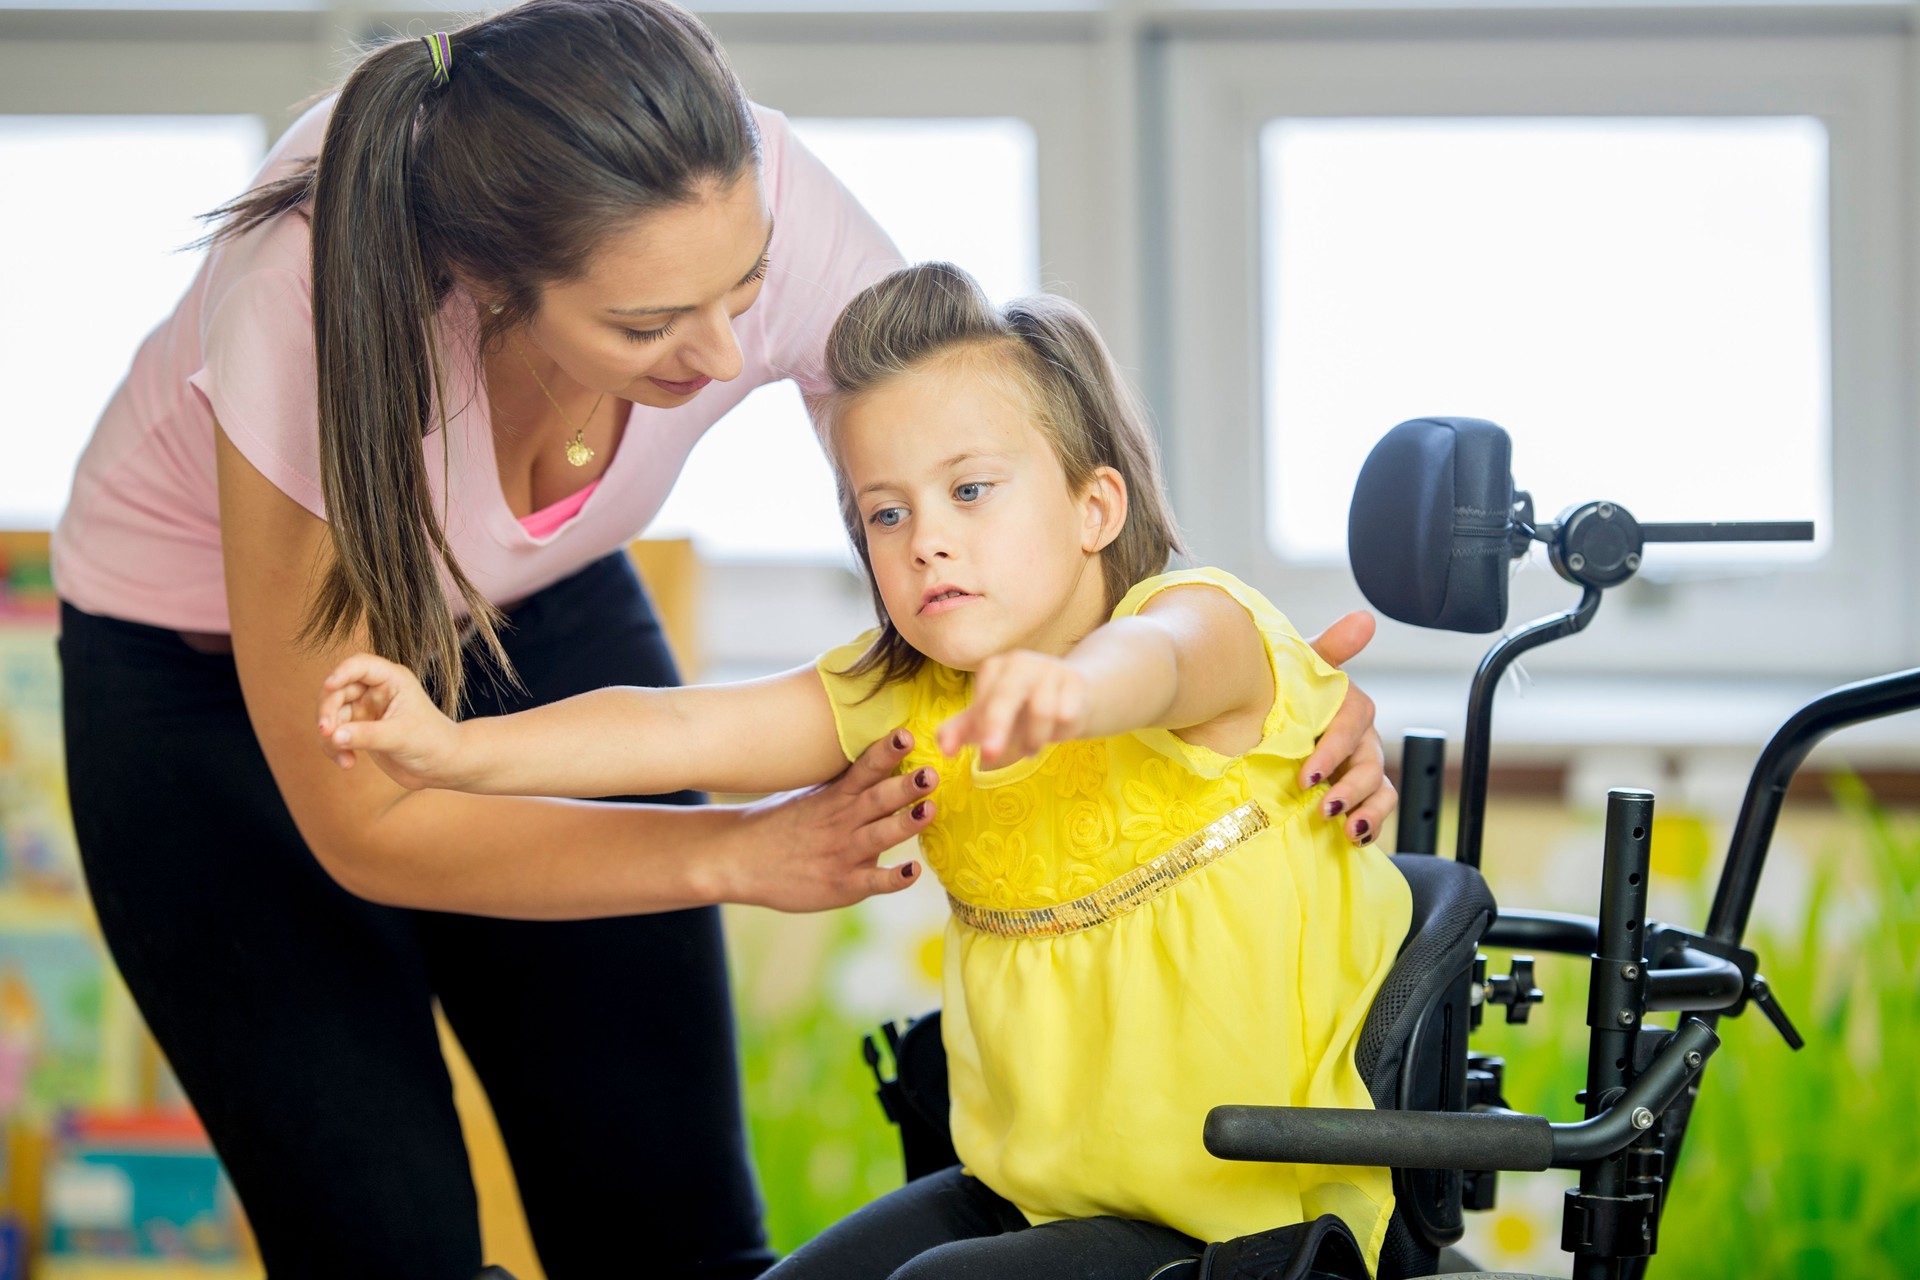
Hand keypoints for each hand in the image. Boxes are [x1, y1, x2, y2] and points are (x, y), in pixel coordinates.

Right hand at [316, 653, 466, 790]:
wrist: (443, 766)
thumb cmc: (433, 742)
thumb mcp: (401, 737)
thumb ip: (367, 735)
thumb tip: (333, 735)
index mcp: (393, 679)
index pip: (360, 665)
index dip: (341, 672)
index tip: (328, 687)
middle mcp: (376, 691)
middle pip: (338, 690)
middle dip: (328, 711)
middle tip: (326, 732)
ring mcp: (366, 710)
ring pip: (332, 714)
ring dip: (329, 735)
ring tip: (345, 759)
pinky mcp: (360, 730)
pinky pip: (335, 734)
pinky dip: (335, 747)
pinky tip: (348, 763)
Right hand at [729, 729, 939, 911]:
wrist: (739, 860)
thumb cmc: (781, 823)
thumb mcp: (811, 794)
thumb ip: (847, 780)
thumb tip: (885, 753)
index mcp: (835, 796)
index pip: (864, 769)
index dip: (885, 752)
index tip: (906, 735)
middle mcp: (841, 822)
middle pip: (877, 800)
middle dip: (905, 786)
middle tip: (931, 773)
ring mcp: (842, 854)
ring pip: (879, 837)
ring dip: (905, 824)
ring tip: (930, 809)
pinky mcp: (842, 885)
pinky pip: (872, 882)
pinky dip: (893, 877)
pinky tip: (912, 870)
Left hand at [935, 650, 1089, 768]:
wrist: (1069, 698)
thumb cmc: (1020, 710)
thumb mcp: (987, 720)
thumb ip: (959, 732)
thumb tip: (943, 749)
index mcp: (994, 667)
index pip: (983, 700)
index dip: (981, 727)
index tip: (981, 750)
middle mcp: (1020, 662)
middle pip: (1006, 696)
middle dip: (996, 726)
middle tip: (988, 756)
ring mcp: (1050, 668)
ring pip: (1042, 711)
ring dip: (1034, 739)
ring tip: (1031, 747)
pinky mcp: (1076, 681)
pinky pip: (1066, 716)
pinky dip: (1060, 732)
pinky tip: (1057, 729)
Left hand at [1301, 611, 1396, 845]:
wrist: (1268, 718)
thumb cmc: (1288, 690)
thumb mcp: (1304, 667)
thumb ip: (1332, 647)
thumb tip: (1365, 618)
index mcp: (1350, 707)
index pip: (1353, 726)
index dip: (1333, 751)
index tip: (1308, 776)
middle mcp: (1361, 738)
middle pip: (1370, 764)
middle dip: (1351, 788)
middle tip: (1325, 806)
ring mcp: (1362, 767)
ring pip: (1381, 790)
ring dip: (1369, 811)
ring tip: (1348, 829)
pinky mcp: (1359, 793)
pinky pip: (1378, 809)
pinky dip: (1371, 825)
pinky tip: (1354, 839)